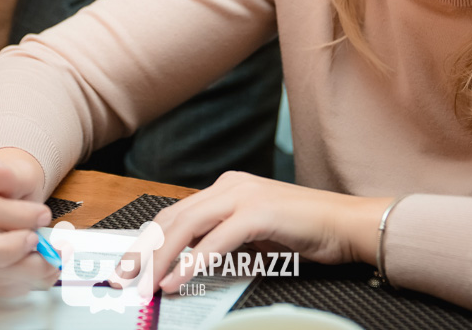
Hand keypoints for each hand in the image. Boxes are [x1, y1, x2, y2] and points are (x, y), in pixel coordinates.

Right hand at [0, 148, 56, 285]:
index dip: (15, 217)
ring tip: (49, 259)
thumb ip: (8, 174)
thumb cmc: (8, 186)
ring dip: (20, 271)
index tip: (43, 215)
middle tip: (37, 242)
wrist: (5, 199)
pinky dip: (18, 281)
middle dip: (7, 251)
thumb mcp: (17, 172)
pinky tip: (38, 268)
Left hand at [136, 171, 387, 293]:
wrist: (348, 223)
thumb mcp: (256, 236)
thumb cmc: (307, 232)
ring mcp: (243, 196)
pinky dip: (192, 263)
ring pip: (186, 226)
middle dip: (144, 250)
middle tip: (124, 277)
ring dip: (161, 259)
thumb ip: (225, 241)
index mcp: (228, 187)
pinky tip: (177, 281)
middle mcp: (230, 186)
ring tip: (145, 285)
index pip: (176, 213)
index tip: (131, 265)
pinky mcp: (258, 213)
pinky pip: (215, 240)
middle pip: (172, 218)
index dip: (149, 240)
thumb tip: (189, 265)